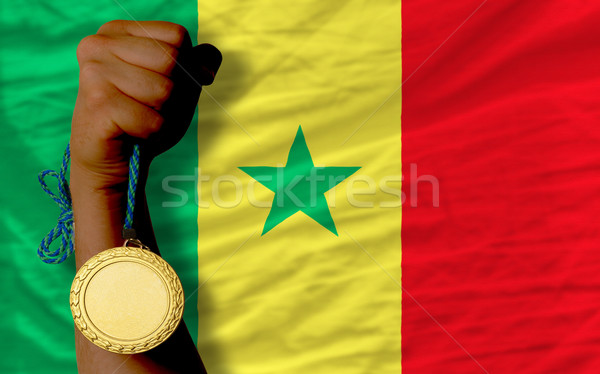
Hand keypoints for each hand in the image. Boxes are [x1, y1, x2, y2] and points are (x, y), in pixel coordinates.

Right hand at [70, 20, 219, 190]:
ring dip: (162, 114)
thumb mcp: (178, 87)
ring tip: (139, 119)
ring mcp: (94, 73)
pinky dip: (152, 132)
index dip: (187, 66)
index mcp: (117, 31)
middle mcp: (99, 45)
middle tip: (150, 107)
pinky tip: (131, 133)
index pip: (177, 35)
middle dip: (175, 92)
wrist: (111, 160)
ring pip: (164, 90)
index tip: (166, 85)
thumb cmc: (143, 118)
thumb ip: (197, 65)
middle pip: (172, 59)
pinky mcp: (98, 104)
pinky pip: (153, 120)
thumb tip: (210, 57)